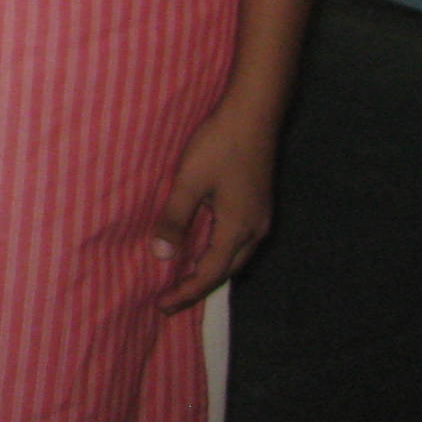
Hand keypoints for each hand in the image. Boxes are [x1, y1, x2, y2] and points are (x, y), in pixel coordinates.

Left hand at [152, 101, 280, 312]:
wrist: (253, 115)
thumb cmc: (219, 146)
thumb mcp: (189, 182)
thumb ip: (175, 219)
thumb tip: (161, 256)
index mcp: (239, 229)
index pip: (210, 273)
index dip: (185, 291)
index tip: (162, 306)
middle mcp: (255, 230)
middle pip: (225, 270)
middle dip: (197, 287)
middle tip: (169, 299)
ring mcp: (260, 217)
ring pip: (234, 257)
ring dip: (208, 270)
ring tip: (181, 279)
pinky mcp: (257, 204)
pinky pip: (236, 241)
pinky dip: (216, 252)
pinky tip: (201, 247)